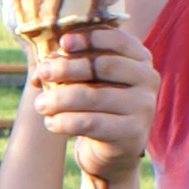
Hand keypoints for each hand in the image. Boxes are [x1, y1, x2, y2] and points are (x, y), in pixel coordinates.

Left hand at [26, 21, 151, 183]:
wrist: (113, 150)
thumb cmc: (97, 105)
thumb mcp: (88, 80)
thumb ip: (70, 66)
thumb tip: (42, 68)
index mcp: (140, 58)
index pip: (117, 39)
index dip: (89, 38)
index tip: (63, 43)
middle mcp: (147, 79)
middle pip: (103, 65)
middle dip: (67, 67)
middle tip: (42, 73)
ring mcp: (143, 106)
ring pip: (93, 96)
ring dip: (60, 98)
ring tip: (40, 104)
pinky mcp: (131, 132)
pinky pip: (91, 123)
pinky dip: (65, 121)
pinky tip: (51, 122)